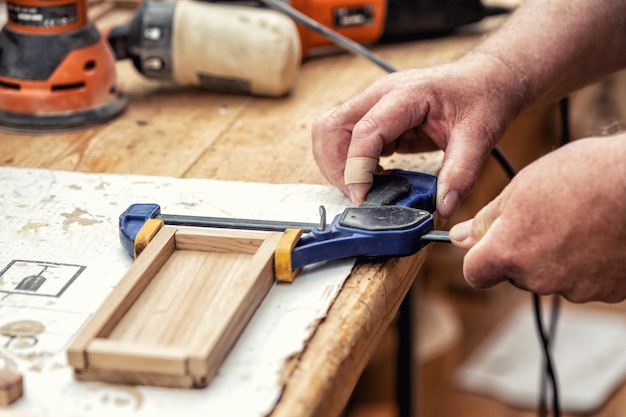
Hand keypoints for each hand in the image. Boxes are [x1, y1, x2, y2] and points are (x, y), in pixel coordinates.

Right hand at [311, 53, 525, 217]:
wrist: (485, 79)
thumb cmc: (482, 98)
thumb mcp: (479, 136)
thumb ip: (461, 173)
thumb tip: (444, 206)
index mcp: (405, 95)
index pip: (363, 132)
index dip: (356, 169)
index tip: (363, 198)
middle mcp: (380, 96)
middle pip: (330, 128)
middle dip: (336, 167)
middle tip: (359, 195)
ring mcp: (374, 105)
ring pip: (330, 133)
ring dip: (338, 165)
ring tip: (366, 188)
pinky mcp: (376, 118)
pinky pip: (345, 140)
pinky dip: (350, 164)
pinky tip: (376, 179)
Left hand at [450, 134, 625, 302]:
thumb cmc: (583, 176)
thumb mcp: (521, 188)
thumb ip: (486, 220)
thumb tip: (459, 238)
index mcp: (509, 253)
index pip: (475, 273)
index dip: (480, 256)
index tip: (490, 240)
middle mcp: (538, 279)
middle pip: (515, 273)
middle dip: (521, 251)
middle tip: (544, 216)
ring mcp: (575, 289)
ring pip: (550, 277)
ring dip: (556, 257)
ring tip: (578, 220)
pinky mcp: (608, 292)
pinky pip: (584, 280)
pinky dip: (587, 264)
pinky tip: (599, 235)